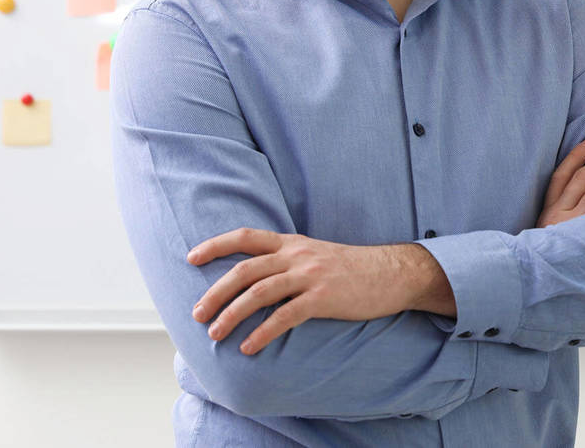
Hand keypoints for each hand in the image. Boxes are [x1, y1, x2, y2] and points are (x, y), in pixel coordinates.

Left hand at [187, 230, 453, 354]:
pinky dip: (263, 332)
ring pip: (260, 292)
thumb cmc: (353, 268)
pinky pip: (286, 316)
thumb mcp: (317, 253)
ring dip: (232, 314)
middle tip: (197, 313)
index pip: (247, 237)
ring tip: (215, 333)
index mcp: (293, 243)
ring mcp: (311, 275)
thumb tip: (258, 276)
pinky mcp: (324, 298)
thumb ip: (289, 259)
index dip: (217, 245)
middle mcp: (298, 255)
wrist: (393, 273)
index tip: (191, 258)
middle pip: (246, 269)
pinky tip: (249, 347)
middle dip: (216, 291)